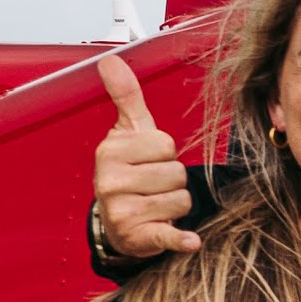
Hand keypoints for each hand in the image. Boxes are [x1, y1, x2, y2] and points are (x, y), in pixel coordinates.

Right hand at [92, 53, 199, 260]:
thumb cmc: (129, 169)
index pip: (165, 144)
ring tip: (156, 204)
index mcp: (109, 151)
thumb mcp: (128, 132)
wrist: (116, 220)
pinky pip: (168, 235)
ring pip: (181, 200)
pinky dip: (181, 240)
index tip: (148, 160)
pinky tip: (191, 241)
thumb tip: (110, 60)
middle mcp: (109, 182)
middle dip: (172, 179)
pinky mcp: (137, 237)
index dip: (165, 152)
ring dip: (176, 204)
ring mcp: (122, 212)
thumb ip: (126, 96)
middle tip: (152, 185)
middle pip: (175, 173)